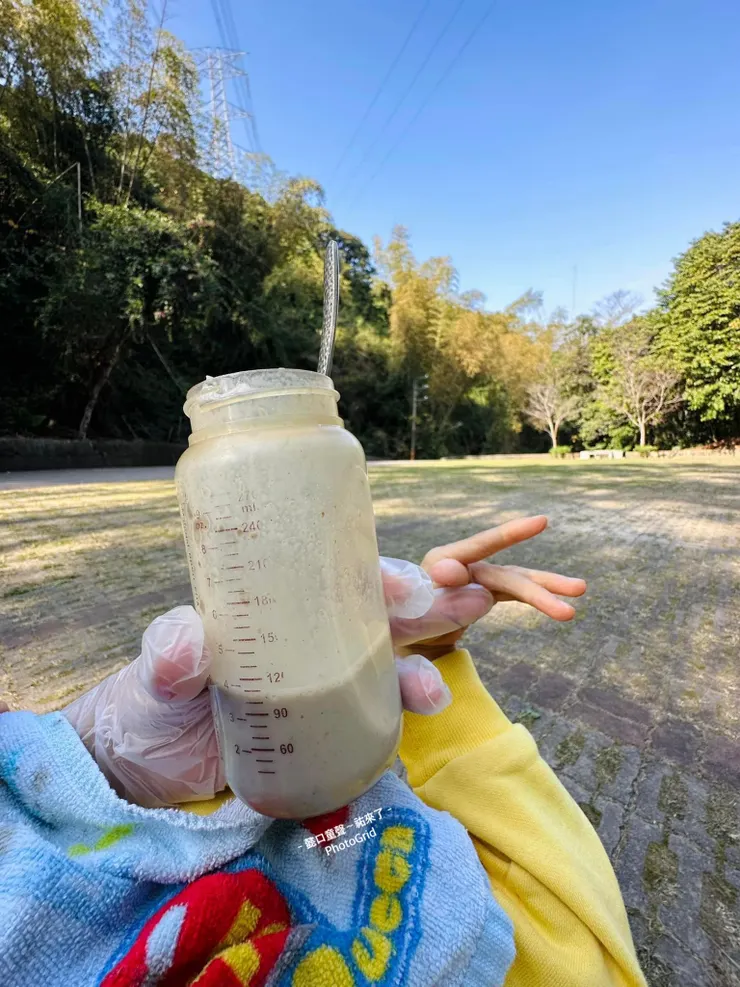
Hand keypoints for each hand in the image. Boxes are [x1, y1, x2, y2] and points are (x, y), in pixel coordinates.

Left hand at [60, 558, 470, 806]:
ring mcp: (319, 687)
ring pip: (387, 667)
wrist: (146, 766)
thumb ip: (169, 653)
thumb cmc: (153, 698)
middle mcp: (308, 640)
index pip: (334, 578)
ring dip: (421, 672)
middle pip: (379, 617)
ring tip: (435, 694)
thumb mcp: (156, 669)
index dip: (374, 573)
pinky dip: (399, 718)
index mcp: (276, 607)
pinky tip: (414, 725)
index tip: (401, 584)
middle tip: (471, 602)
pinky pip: (373, 719)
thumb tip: (185, 648)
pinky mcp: (322, 733)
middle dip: (431, 608)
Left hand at [398, 515, 585, 659]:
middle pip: (503, 574)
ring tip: (581, 590)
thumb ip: (435, 602)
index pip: (474, 548)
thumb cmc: (401, 628)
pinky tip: (565, 605)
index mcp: (438, 565)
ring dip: (548, 588)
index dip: (507, 536)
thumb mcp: (409, 621)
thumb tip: (474, 585)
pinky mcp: (486, 592)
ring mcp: (476, 579)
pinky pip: (516, 593)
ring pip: (517, 581)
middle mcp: (460, 566)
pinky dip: (538, 598)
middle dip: (537, 586)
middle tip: (578, 589)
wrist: (401, 640)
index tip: (535, 525)